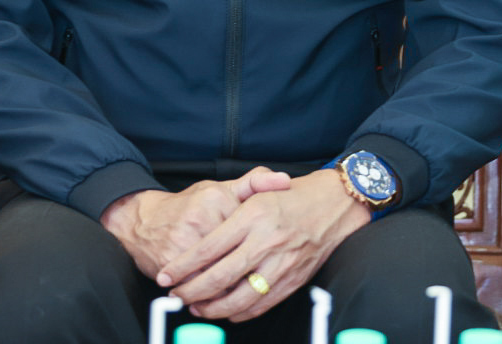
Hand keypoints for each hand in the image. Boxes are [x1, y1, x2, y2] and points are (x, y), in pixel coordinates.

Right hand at [100, 167, 291, 279]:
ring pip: (218, 271)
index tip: (258, 249)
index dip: (255, 244)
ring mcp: (184, 240)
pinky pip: (197, 282)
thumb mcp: (220, 189)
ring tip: (230, 282)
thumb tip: (284, 180)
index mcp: (216, 198)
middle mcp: (200, 217)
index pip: (248, 228)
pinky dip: (206, 291)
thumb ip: (254, 184)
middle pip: (235, 252)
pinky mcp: (171, 260)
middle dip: (244, 268)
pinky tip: (208, 287)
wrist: (143, 220)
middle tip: (248, 274)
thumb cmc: (187, 207)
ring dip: (227, 283)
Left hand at [158, 170, 370, 322]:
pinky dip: (240, 312)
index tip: (168, 274)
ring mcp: (281, 264)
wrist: (333, 206)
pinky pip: (261, 304)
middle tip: (175, 295)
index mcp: (252, 216)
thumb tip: (204, 231)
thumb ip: (229, 206)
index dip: (184, 265)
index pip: (209, 247)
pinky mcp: (293, 280)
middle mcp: (266, 241)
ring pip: (239, 297)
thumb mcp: (259, 189)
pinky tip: (226, 311)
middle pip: (219, 276)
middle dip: (191, 291)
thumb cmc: (293, 197)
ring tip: (197, 307)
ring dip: (213, 308)